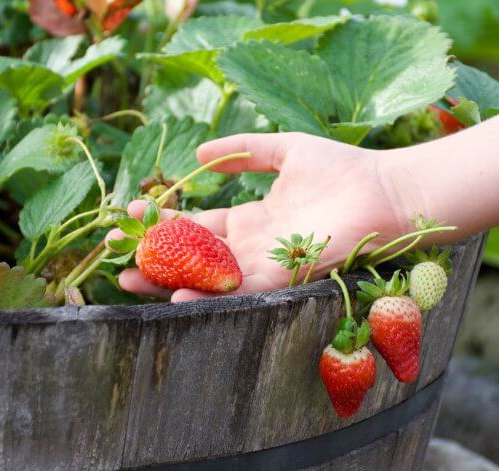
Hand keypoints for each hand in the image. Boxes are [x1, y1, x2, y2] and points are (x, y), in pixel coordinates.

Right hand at [110, 132, 420, 301]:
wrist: (384, 192)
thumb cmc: (341, 170)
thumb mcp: (284, 149)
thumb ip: (244, 149)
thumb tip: (200, 154)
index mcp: (251, 219)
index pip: (197, 223)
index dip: (164, 219)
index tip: (132, 211)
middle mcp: (253, 246)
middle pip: (193, 254)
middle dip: (152, 254)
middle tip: (114, 251)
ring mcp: (266, 265)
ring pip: (207, 276)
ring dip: (167, 279)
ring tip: (127, 278)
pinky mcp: (283, 277)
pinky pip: (239, 291)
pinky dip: (207, 293)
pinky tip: (175, 291)